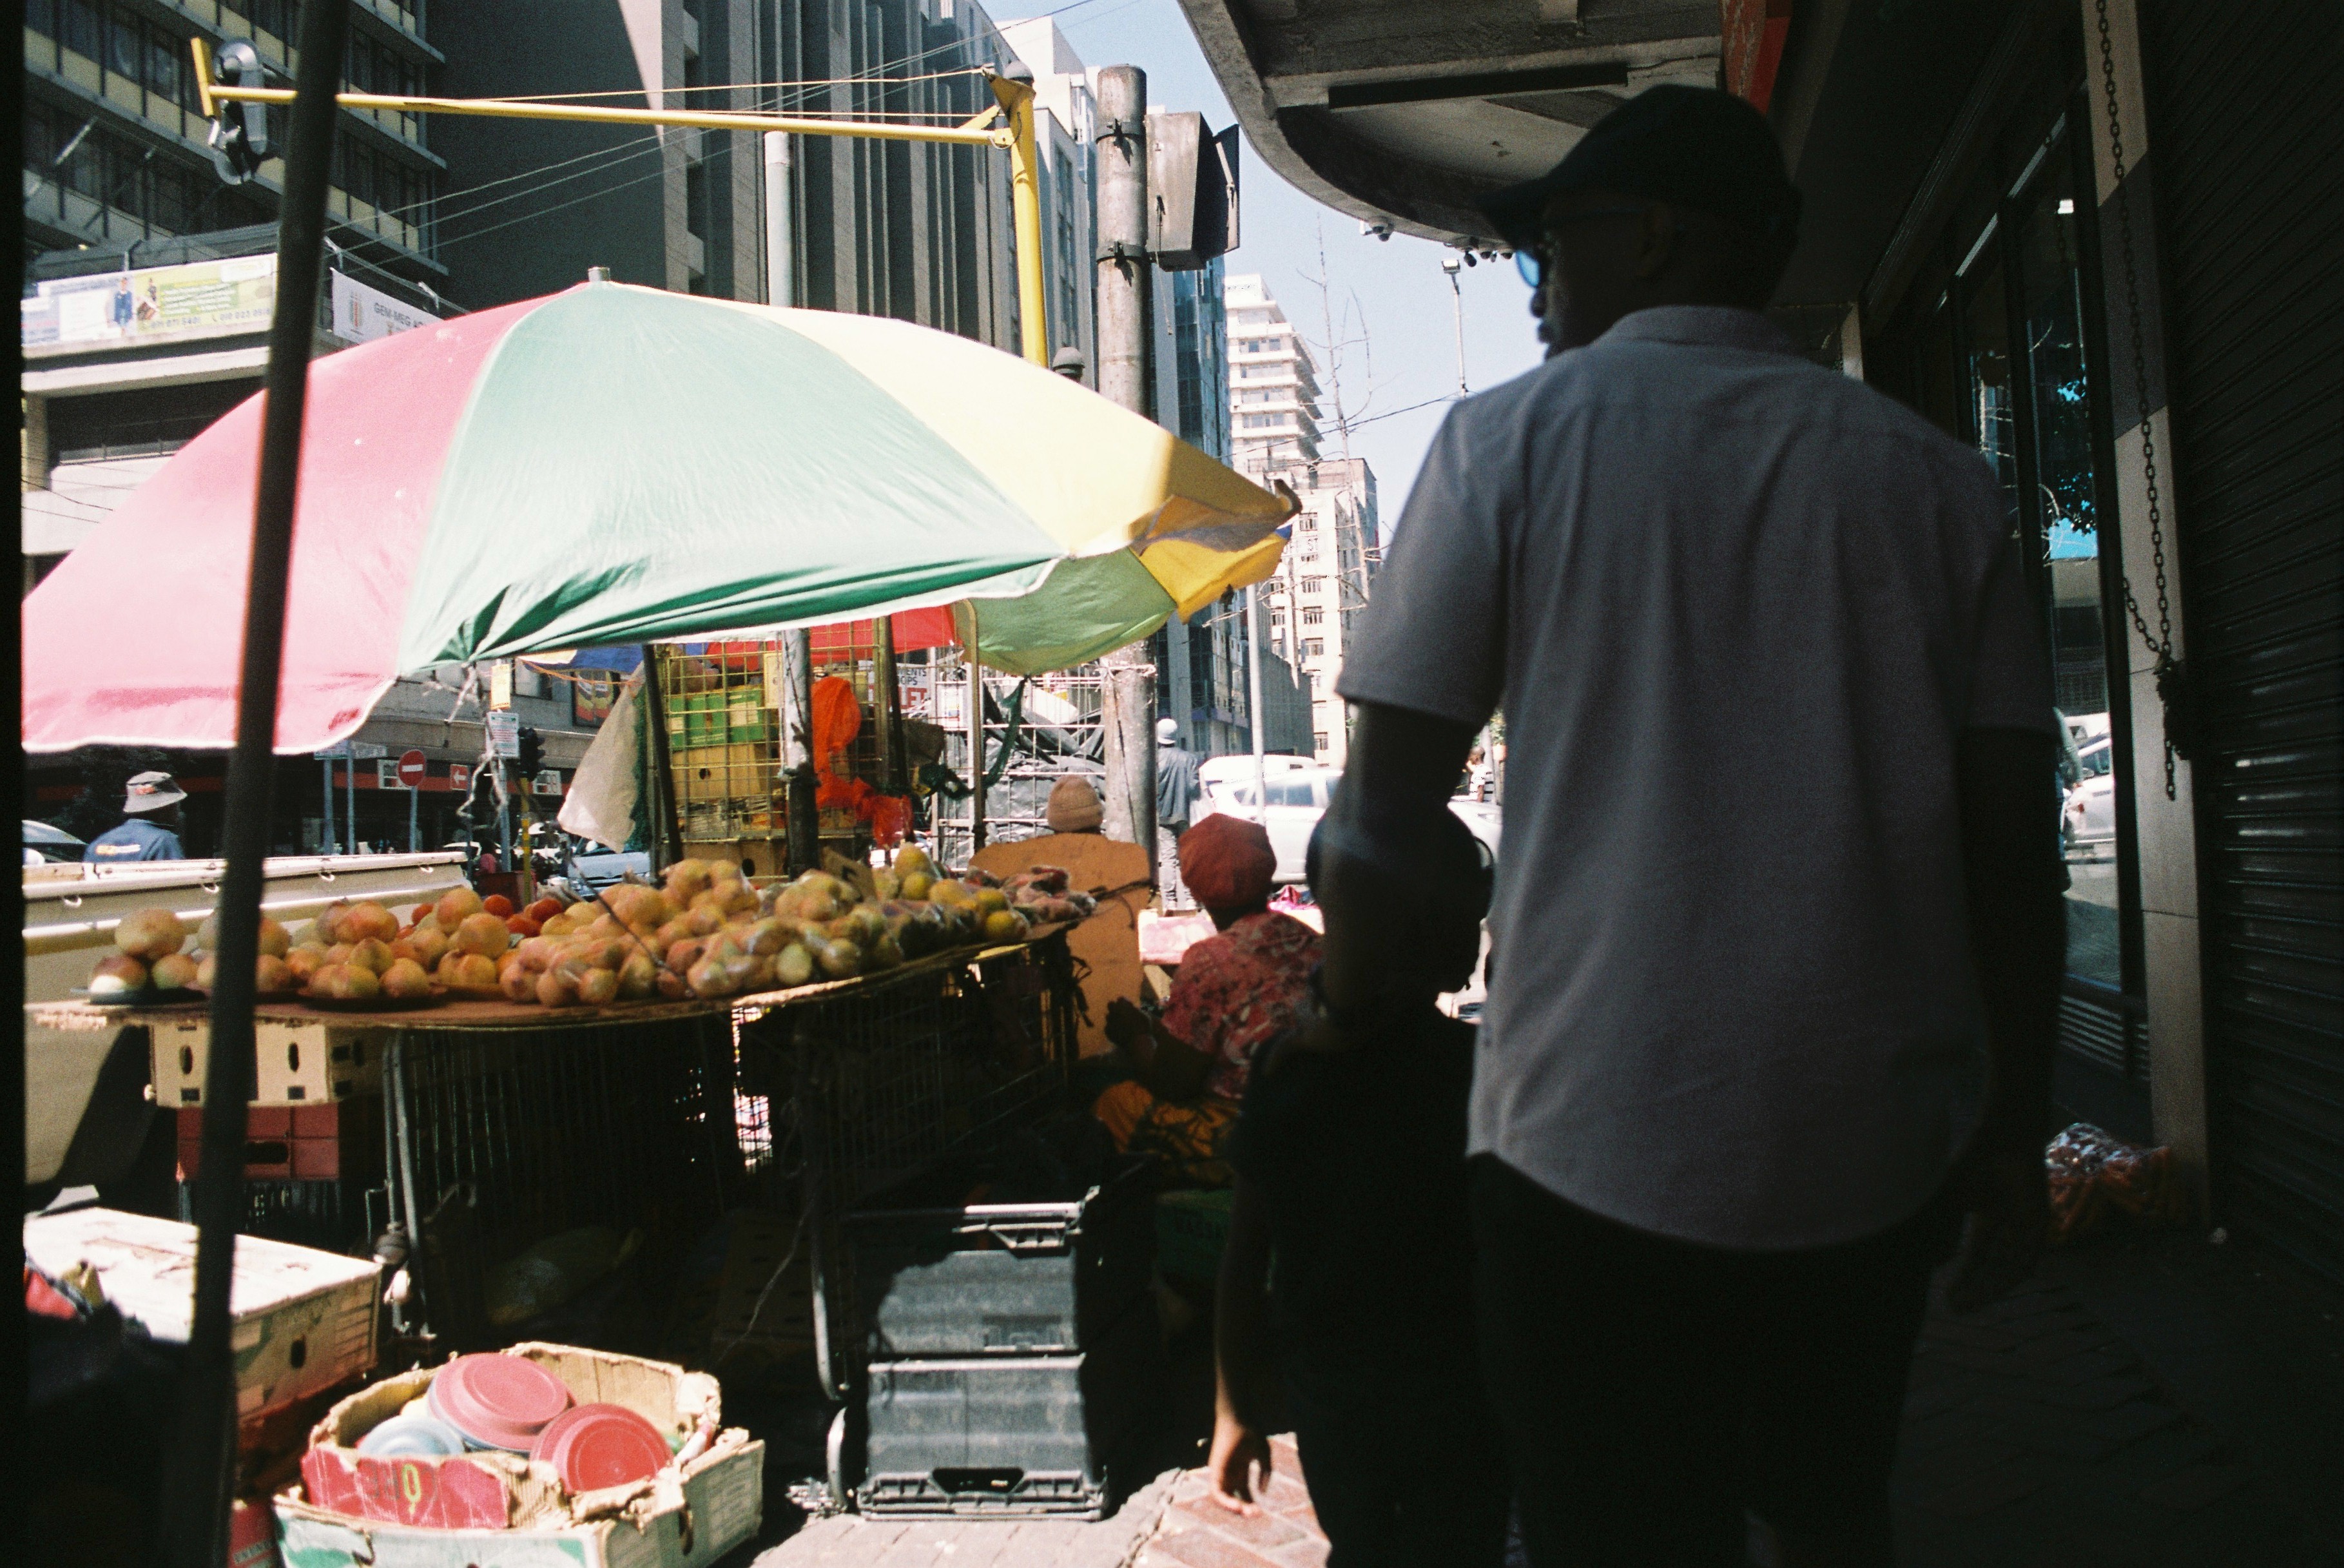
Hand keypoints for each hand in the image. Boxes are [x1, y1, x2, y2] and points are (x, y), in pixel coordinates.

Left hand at [1104, 997, 1145, 1049]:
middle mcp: (1114, 1011)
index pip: (1120, 999)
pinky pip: (1108, 1027)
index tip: (1128, 1007)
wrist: (1137, 1042)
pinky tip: (1119, 1032)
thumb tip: (1131, 1006)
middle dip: (1115, 1007)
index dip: (1125, 1003)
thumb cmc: (1143, 1027)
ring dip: (1113, 1018)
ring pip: (1108, 1016)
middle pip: (1110, 1004)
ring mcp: (1109, 1021)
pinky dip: (1112, 1029)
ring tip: (1121, 1025)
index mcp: (1123, 1005)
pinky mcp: (1107, 1031)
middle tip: (1121, 1013)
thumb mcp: (1144, 1015)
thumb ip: (1135, 1009)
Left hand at [1205, 1410, 1272, 1515]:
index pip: (1243, 1494)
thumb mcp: (1264, 1455)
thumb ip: (1265, 1473)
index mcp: (1240, 1470)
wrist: (1239, 1417)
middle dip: (1244, 1509)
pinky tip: (1237, 1505)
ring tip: (1246, 1512)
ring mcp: (1221, 1472)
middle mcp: (1229, 1474)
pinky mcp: (1215, 1470)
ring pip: (1223, 1499)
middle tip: (1256, 1514)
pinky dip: (1225, 1501)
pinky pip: (1216, 1492)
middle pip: (1234, 1499)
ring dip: (1234, 1508)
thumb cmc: (1251, 1432)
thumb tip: (1262, 1493)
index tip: (1261, 1512)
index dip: (1251, 1504)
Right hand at [1944, 1143, 2048, 1313]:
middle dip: (1977, 1289)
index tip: (1949, 1298)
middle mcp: (2008, 1225)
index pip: (1976, 1257)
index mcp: (1988, 1217)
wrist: (2003, 1137)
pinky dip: (2013, 1272)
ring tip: (1972, 1302)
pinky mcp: (2040, 1221)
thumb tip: (1936, 1262)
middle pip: (1993, 1267)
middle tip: (1959, 1308)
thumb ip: (1943, 1230)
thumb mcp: (1949, 1200)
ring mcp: (2025, 1224)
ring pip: (2010, 1266)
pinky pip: (2028, 1255)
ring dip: (1992, 1287)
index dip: (1963, 1278)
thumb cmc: (1975, 1161)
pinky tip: (1998, 1286)